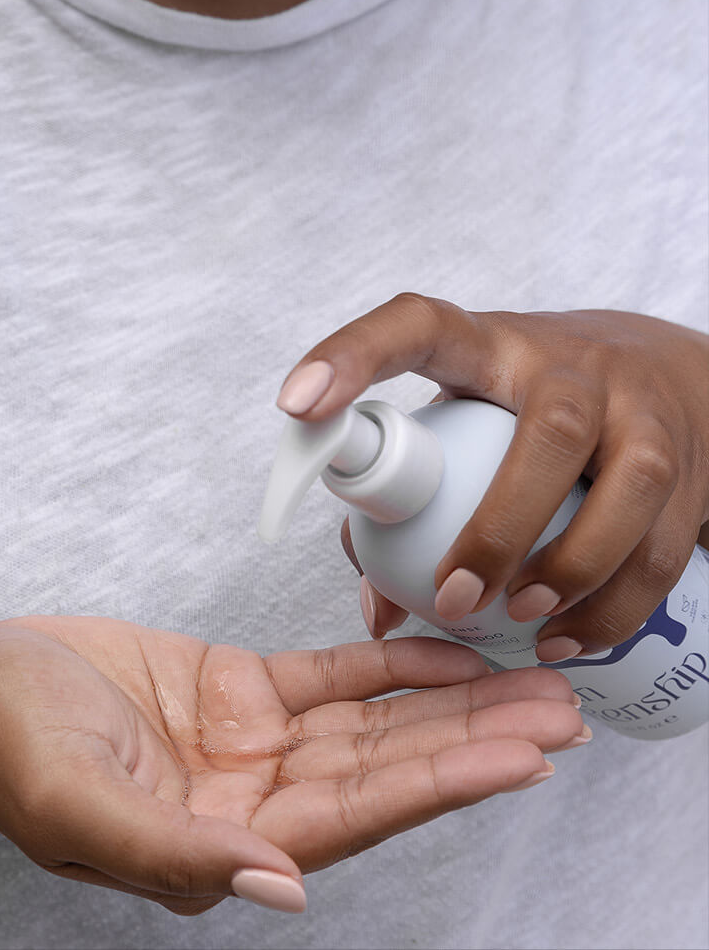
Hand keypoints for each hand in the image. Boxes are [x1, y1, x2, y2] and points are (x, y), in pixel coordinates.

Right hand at [0, 614, 586, 916]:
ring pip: (372, 722)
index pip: (358, 815)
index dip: (442, 783)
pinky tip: (443, 654)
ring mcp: (248, 744)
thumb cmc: (7, 747)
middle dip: (474, 742)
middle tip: (561, 711)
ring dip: (449, 703)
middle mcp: (252, 800)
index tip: (521, 756)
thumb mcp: (78, 807)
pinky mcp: (237, 688)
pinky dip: (388, 665)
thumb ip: (175, 854)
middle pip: (386, 769)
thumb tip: (279, 891)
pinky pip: (329, 678)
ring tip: (527, 682)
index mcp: (222, 844)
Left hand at [277, 295, 708, 660]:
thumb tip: (380, 606)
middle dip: (503, 522)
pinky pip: (669, 540)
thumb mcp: (469, 416)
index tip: (296, 404)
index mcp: (489, 346)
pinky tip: (576, 640)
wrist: (671, 374)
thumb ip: (414, 498)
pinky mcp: (694, 462)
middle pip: (554, 426)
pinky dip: (622, 603)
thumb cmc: (532, 408)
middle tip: (454, 595)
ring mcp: (642, 409)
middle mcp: (572, 366)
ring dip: (576, 567)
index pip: (417, 325)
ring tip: (524, 625)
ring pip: (631, 483)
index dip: (353, 354)